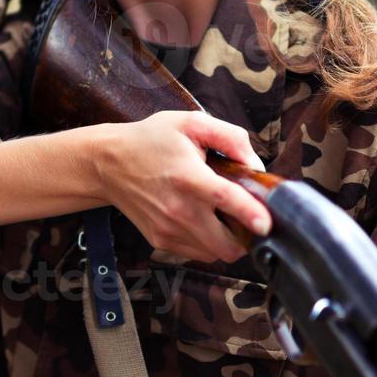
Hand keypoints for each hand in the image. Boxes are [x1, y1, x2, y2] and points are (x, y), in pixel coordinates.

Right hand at [95, 111, 271, 263]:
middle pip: (226, 243)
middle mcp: (178, 209)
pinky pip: (199, 253)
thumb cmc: (151, 140)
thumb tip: (255, 164)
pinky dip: (210, 242)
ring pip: (216, 253)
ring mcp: (168, 229)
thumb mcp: (191, 123)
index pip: (224, 199)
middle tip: (250, 215)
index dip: (250, 214)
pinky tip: (204, 219)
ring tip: (223, 214)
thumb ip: (230, 137)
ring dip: (229, 240)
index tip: (268, 224)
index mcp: (187, 176)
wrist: (108, 164)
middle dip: (247, 235)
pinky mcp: (161, 241)